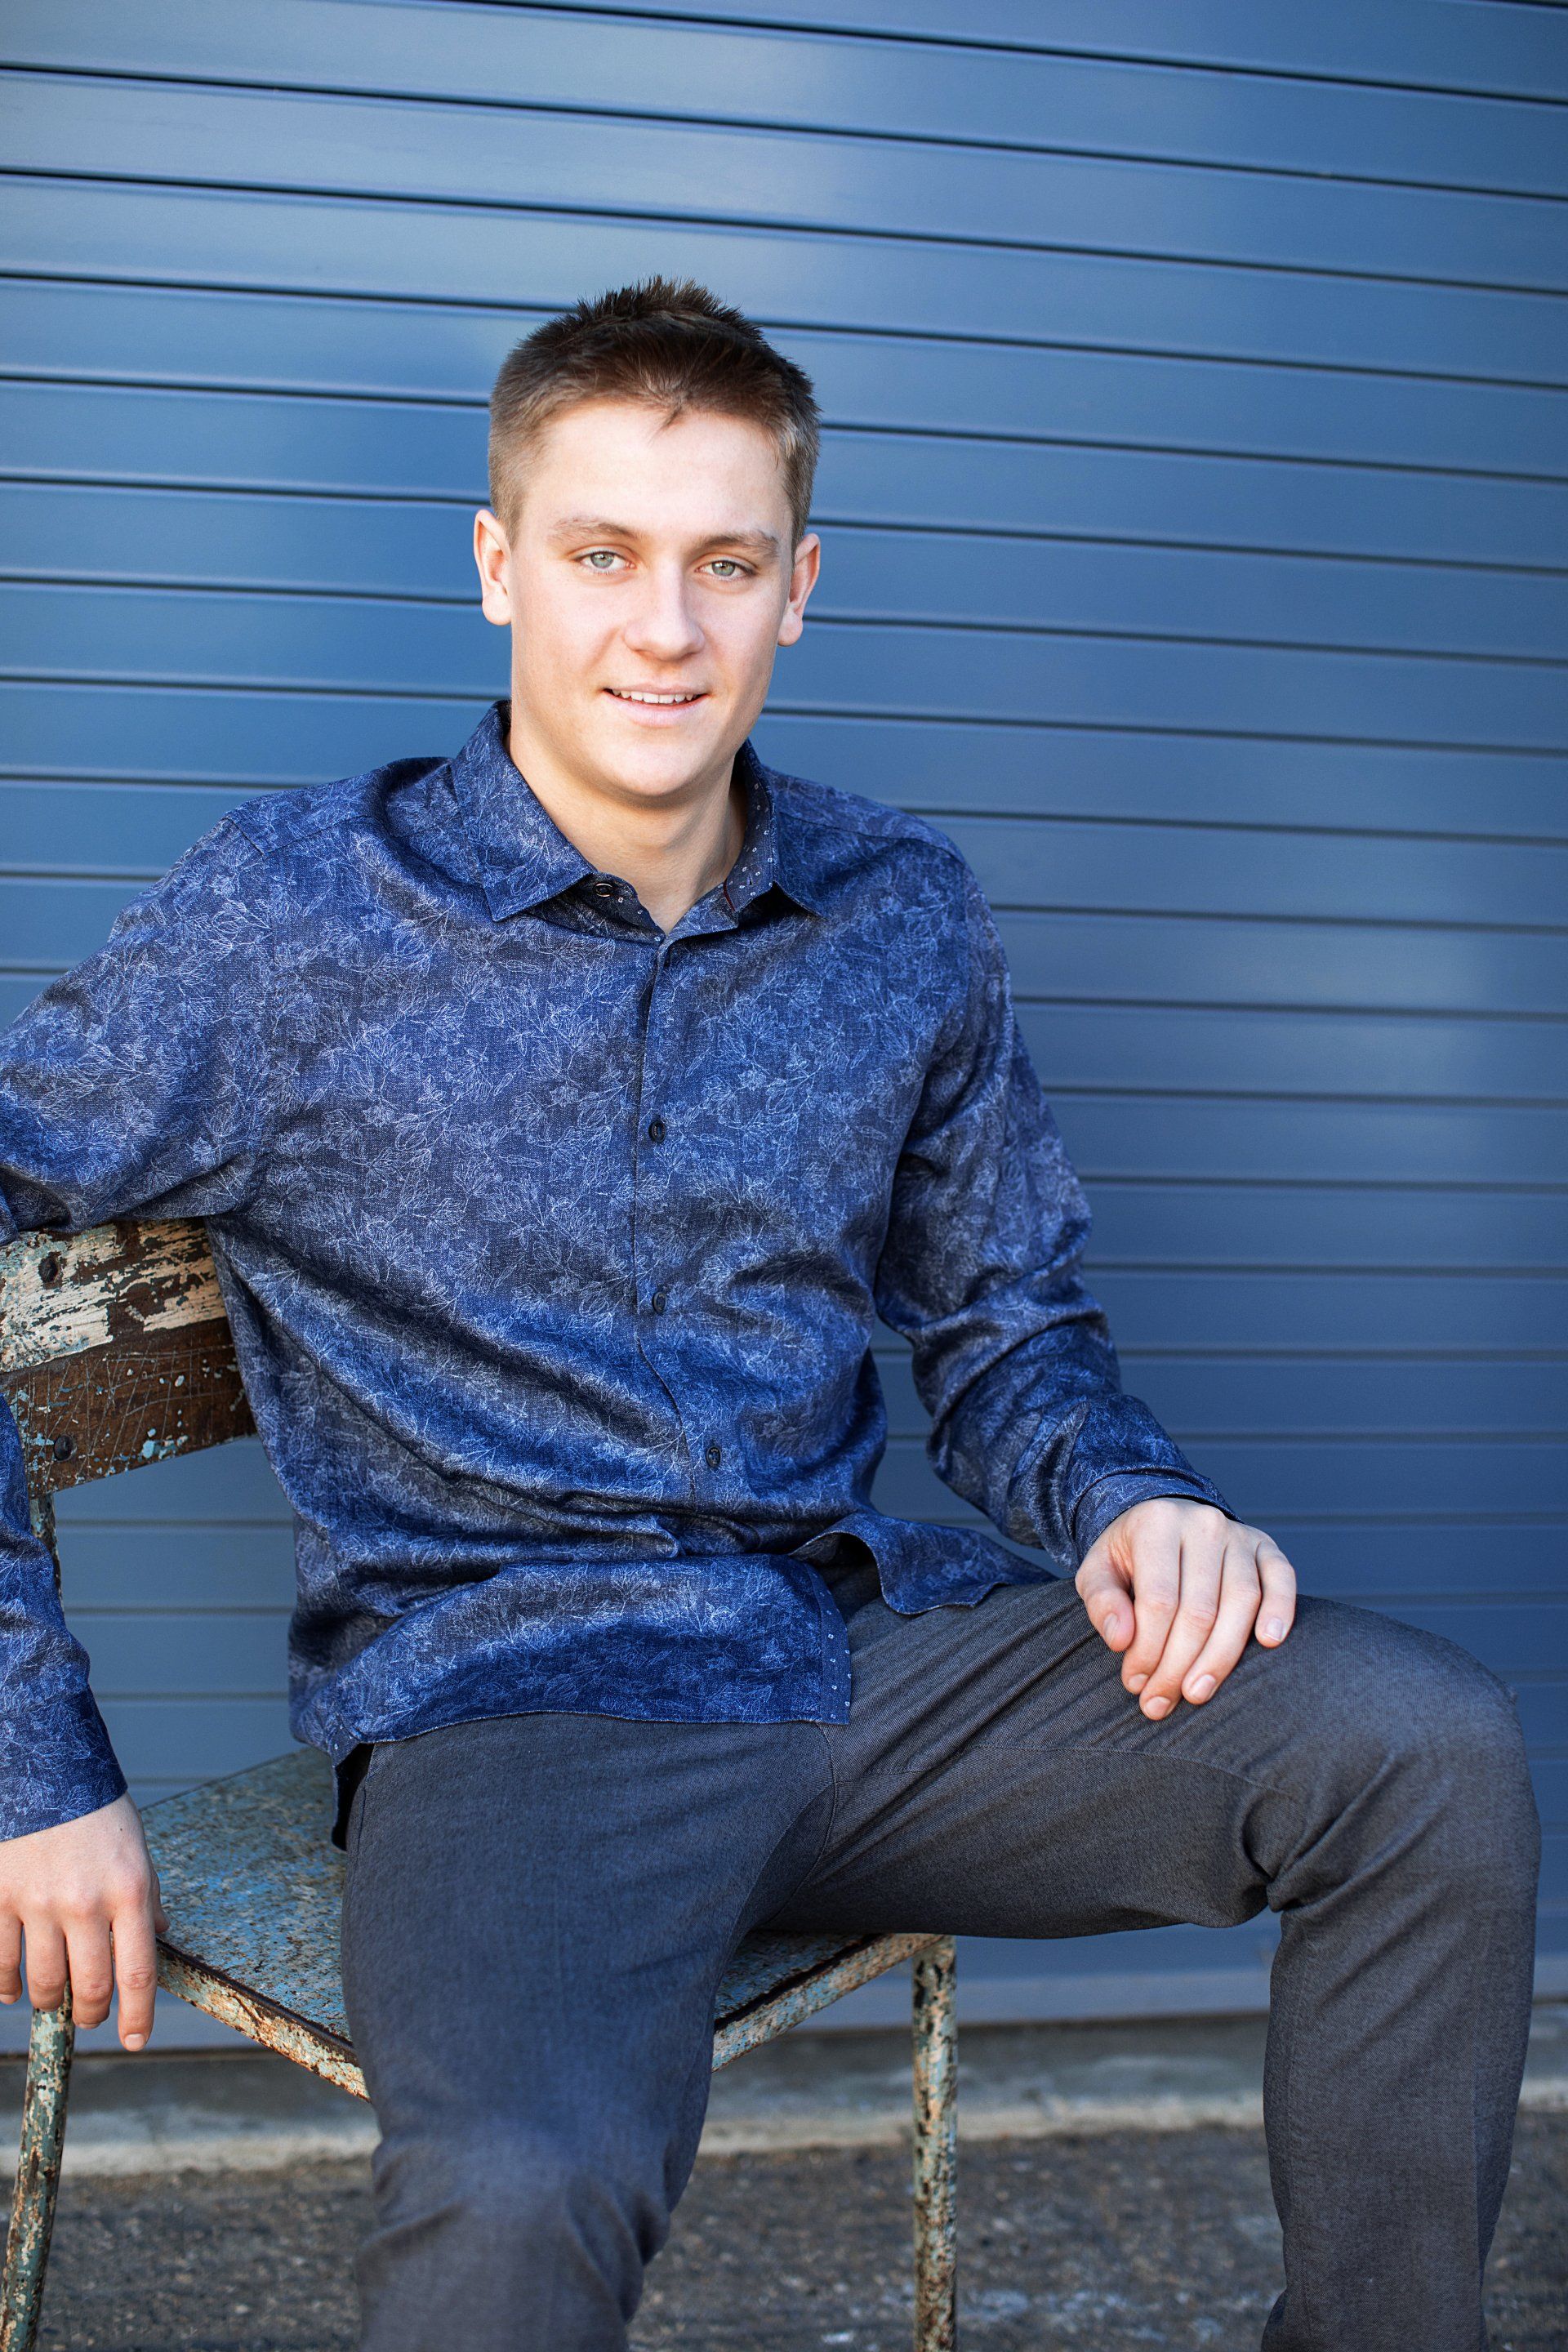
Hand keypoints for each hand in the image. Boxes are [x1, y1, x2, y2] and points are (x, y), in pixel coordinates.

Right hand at [0, 1793, 167, 2049]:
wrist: (45, 1773)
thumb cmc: (97, 1813)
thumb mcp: (136, 1851)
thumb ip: (146, 1897)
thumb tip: (160, 1935)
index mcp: (128, 1891)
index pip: (137, 1972)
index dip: (137, 2015)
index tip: (134, 2039)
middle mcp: (85, 1903)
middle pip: (90, 1986)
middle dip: (92, 2013)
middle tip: (91, 2016)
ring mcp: (38, 1904)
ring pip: (44, 1983)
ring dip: (51, 2002)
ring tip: (55, 2000)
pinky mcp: (0, 1899)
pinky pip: (1, 1962)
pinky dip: (6, 1986)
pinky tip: (12, 1990)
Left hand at [1076, 1497, 1295, 1721]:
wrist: (1163, 1522)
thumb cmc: (1128, 1557)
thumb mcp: (1097, 1571)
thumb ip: (1102, 1602)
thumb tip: (1121, 1640)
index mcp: (1157, 1523)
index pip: (1158, 1600)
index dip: (1148, 1650)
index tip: (1135, 1683)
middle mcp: (1203, 1524)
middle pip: (1199, 1609)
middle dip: (1178, 1665)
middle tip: (1160, 1702)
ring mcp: (1239, 1534)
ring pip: (1241, 1602)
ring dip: (1221, 1657)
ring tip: (1197, 1692)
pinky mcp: (1266, 1547)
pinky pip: (1282, 1578)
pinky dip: (1281, 1609)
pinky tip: (1269, 1642)